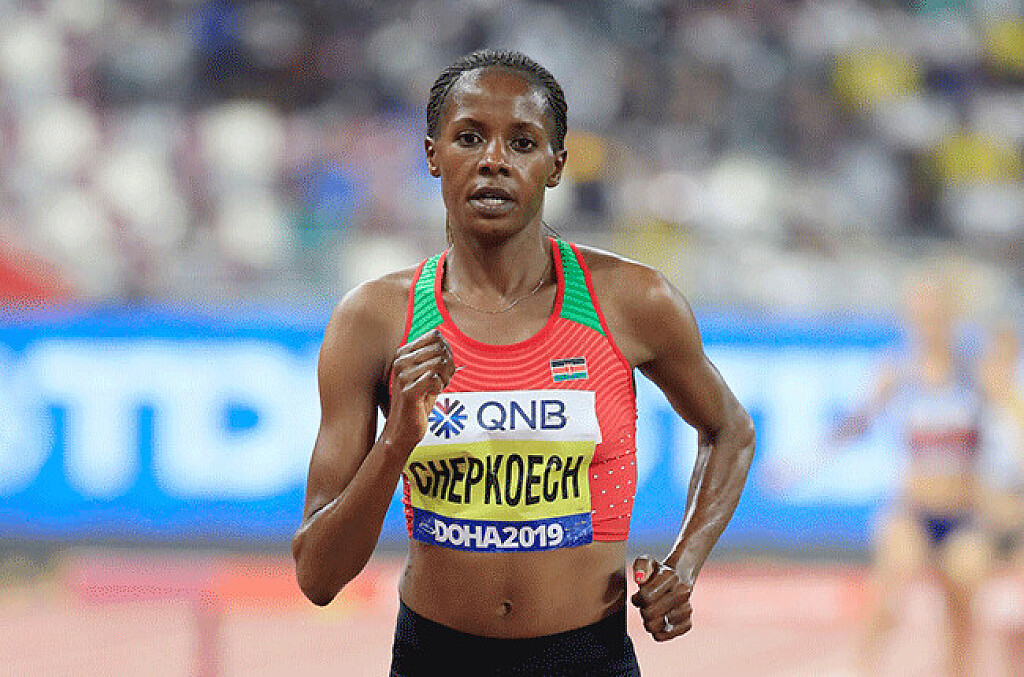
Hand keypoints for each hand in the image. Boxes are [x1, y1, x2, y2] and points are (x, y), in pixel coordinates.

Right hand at [383, 329, 455, 452]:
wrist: (402, 430)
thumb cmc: (417, 402)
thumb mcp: (425, 374)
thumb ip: (434, 357)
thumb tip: (445, 342)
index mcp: (403, 353)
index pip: (435, 335)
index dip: (447, 349)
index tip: (444, 367)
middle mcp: (400, 361)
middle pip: (440, 347)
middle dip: (449, 364)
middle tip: (444, 379)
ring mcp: (402, 376)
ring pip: (440, 362)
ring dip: (446, 376)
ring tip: (439, 387)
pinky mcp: (408, 391)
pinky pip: (435, 378)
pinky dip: (440, 386)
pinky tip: (432, 394)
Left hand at [630, 555, 692, 640]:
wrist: (679, 579)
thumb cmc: (657, 573)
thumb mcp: (647, 562)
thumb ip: (641, 566)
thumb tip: (639, 579)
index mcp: (671, 576)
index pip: (646, 597)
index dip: (637, 599)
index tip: (639, 596)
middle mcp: (683, 592)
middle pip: (650, 614)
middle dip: (643, 610)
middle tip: (645, 606)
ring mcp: (687, 608)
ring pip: (658, 627)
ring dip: (650, 621)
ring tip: (652, 612)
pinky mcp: (688, 623)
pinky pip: (668, 635)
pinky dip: (660, 632)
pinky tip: (658, 623)